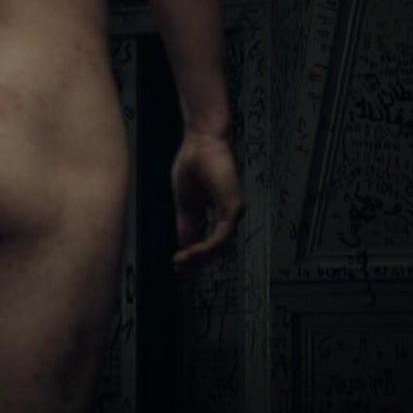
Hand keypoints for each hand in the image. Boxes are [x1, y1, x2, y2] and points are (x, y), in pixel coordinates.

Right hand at [171, 133, 245, 271]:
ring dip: (199, 257)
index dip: (193, 255)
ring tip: (182, 262)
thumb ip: (187, 226)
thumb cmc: (194, 165)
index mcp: (219, 213)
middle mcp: (230, 215)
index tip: (178, 265)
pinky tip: (191, 252)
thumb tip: (183, 247)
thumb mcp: (185, 203)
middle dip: (196, 261)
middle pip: (215, 248)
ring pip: (219, 246)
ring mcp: (234, 212)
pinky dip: (205, 247)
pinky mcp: (234, 207)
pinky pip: (221, 236)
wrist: (200, 143)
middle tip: (179, 268)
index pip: (208, 242)